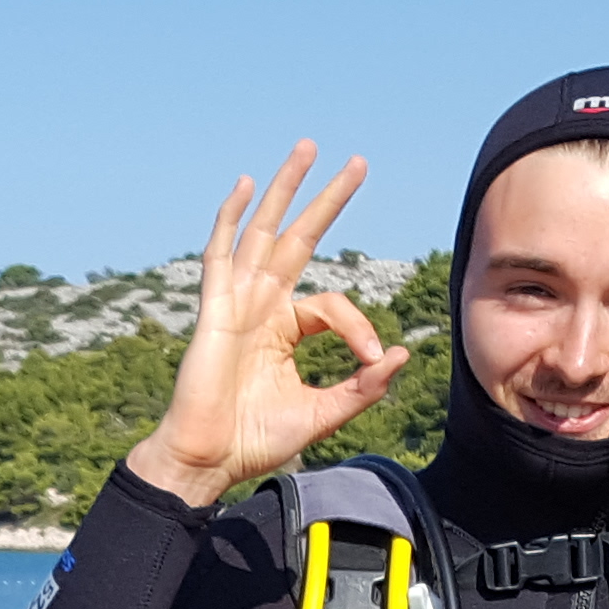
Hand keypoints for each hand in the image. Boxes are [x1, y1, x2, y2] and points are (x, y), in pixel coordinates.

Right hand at [122, 142, 412, 509]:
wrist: (209, 459)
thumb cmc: (254, 440)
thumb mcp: (323, 412)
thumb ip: (361, 387)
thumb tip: (399, 355)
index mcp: (284, 329)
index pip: (333, 305)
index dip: (359, 325)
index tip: (370, 359)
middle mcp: (261, 306)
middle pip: (298, 238)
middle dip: (327, 200)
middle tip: (358, 163)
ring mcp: (236, 302)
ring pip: (263, 232)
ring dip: (286, 189)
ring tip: (307, 149)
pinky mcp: (214, 309)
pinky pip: (221, 254)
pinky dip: (230, 218)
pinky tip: (245, 185)